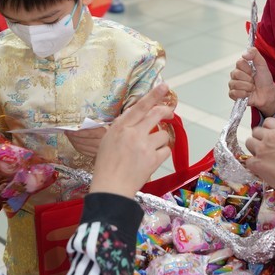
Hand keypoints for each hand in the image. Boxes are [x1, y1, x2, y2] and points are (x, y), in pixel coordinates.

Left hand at [65, 126, 107, 157]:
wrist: (116, 142)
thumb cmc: (107, 130)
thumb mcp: (101, 125)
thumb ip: (91, 125)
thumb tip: (78, 126)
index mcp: (103, 133)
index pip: (88, 133)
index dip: (77, 132)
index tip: (69, 130)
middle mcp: (101, 143)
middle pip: (83, 141)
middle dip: (73, 137)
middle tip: (67, 133)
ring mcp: (98, 151)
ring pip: (82, 147)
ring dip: (73, 142)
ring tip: (69, 137)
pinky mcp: (95, 156)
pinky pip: (83, 152)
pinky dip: (77, 147)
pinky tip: (74, 143)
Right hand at [90, 84, 174, 198]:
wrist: (111, 188)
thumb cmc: (106, 166)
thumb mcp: (108, 140)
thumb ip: (123, 128)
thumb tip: (139, 119)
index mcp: (120, 127)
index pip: (140, 106)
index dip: (154, 95)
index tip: (164, 86)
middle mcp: (134, 133)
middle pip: (157, 115)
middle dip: (166, 112)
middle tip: (168, 113)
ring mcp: (145, 146)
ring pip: (163, 134)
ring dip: (160, 140)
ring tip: (149, 149)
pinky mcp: (153, 160)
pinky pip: (166, 150)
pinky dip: (161, 154)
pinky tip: (152, 159)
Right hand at [228, 48, 274, 116]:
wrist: (268, 94)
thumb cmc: (265, 80)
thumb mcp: (262, 64)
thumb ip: (255, 54)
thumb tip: (244, 53)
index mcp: (242, 66)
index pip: (239, 63)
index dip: (247, 68)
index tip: (254, 72)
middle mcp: (236, 74)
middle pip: (235, 73)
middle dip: (248, 79)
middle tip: (254, 81)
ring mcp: (234, 84)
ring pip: (234, 84)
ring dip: (247, 87)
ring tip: (252, 88)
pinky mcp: (233, 94)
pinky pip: (232, 93)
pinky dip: (243, 94)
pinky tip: (248, 94)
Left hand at [244, 118, 274, 194]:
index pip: (268, 121)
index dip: (266, 129)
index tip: (268, 135)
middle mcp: (269, 137)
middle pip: (255, 131)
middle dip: (258, 138)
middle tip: (264, 148)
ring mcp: (261, 149)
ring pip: (248, 142)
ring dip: (253, 149)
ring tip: (261, 157)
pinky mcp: (256, 162)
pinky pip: (248, 160)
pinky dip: (252, 165)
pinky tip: (260, 169)